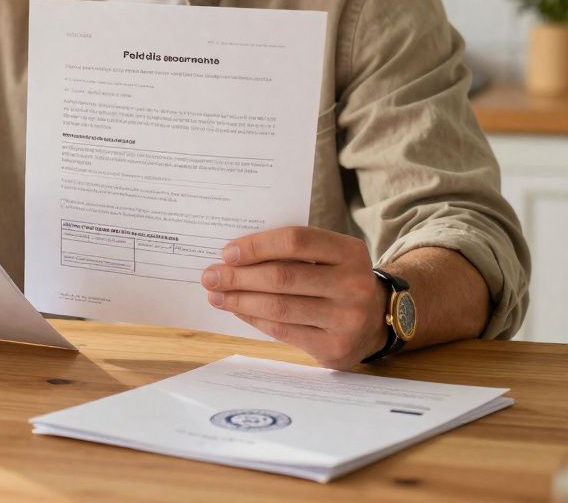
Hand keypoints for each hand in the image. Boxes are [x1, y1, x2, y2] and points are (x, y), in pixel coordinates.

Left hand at [200, 227, 387, 369]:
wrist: (378, 321)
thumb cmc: (337, 281)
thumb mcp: (328, 258)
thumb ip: (291, 253)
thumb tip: (233, 257)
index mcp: (350, 252)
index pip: (296, 241)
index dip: (257, 246)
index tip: (227, 252)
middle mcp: (353, 285)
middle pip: (283, 276)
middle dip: (239, 276)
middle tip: (210, 275)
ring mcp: (347, 319)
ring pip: (279, 307)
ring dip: (239, 300)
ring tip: (216, 294)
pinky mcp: (335, 347)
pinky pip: (282, 330)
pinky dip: (253, 318)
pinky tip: (236, 309)